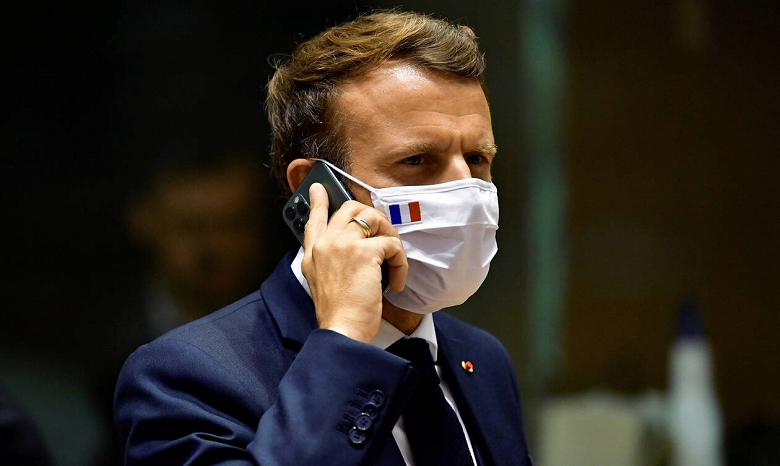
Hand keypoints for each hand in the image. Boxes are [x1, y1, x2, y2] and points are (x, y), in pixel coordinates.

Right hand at [302, 183, 407, 342]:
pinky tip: (396, 283)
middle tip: (384, 239)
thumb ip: (331, 263)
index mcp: (312, 254)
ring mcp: (342, 245)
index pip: (313, 219)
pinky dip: (401, 264)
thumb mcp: (322, 285)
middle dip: (374, 219)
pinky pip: (391, 245)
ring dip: (391, 239)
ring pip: (374, 220)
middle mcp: (324, 244)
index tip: (319, 188)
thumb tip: (356, 250)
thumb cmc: (338, 315)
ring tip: (393, 263)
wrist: (341, 330)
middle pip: (350, 210)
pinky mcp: (364, 253)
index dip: (318, 201)